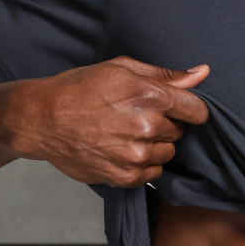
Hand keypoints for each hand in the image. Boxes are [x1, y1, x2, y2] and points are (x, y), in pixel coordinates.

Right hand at [7, 56, 209, 186]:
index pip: (197, 110)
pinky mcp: (125, 176)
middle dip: (164, 124)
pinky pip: (153, 174)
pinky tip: (120, 150)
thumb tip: (202, 73)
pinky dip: (142, 165)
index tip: (177, 109)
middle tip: (134, 116)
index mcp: (151, 96)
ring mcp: (136, 154)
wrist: (41, 118)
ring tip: (124, 133)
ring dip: (153, 146)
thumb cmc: (80, 88)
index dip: (188, 109)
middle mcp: (148, 127)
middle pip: (179, 131)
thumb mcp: (122, 69)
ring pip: (167, 154)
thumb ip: (166, 75)